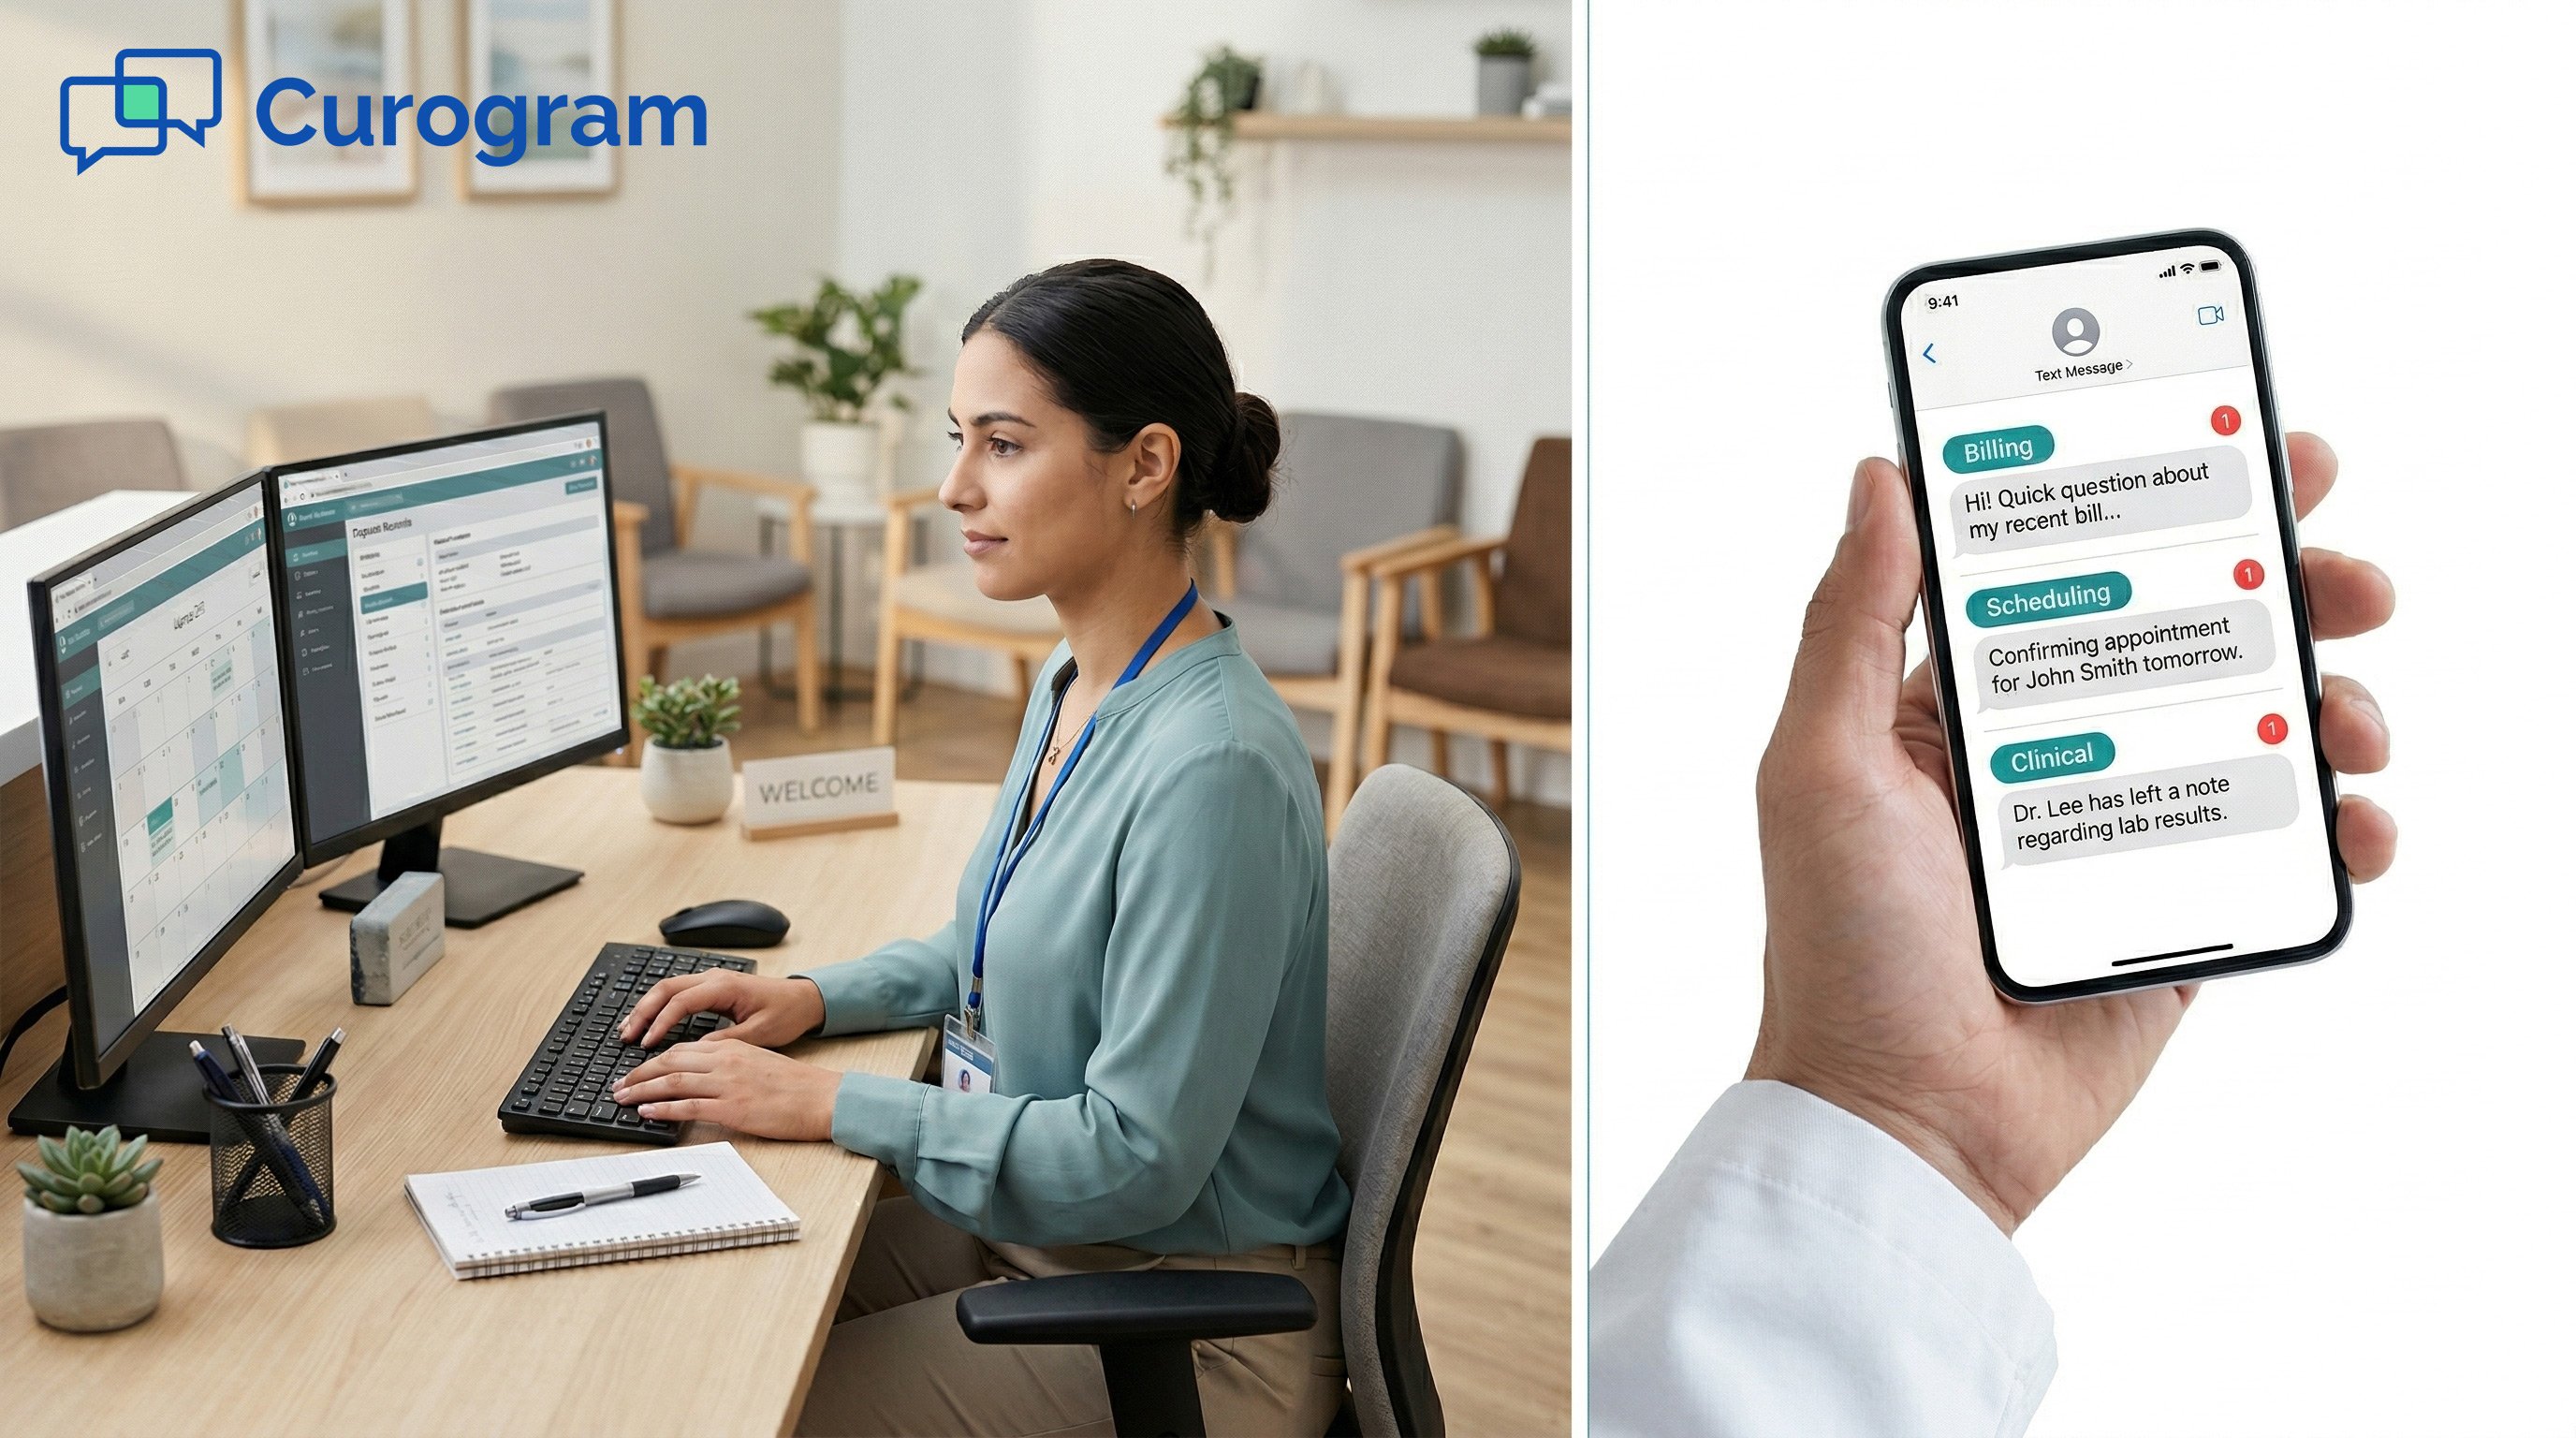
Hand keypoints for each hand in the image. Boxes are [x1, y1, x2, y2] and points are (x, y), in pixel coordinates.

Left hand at [612, 1034, 841, 1139]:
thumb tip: (702, 1078)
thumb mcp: (759, 1061)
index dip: (653, 1059)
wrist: (822, 1097)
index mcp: (732, 1047)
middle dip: (639, 1074)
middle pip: (669, 1062)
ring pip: (672, 1082)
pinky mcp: (731, 1108)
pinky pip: (687, 1106)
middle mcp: (725, 1061)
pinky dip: (663, 1108)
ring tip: (623, 1098)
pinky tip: (647, 1111)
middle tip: (619, 1085)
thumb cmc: (796, 1084)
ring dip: (642, 1090)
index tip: (637, 1071)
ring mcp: (727, 1084)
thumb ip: (729, 1064)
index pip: (682, 1049)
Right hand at [620, 971, 825, 1047]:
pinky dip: (659, 1005)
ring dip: (646, 1007)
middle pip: (665, 988)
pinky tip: (648, 1022)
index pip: (680, 1001)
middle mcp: (714, 978)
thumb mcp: (759, 1033)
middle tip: (625, 1036)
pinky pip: (677, 991)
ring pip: (668, 987)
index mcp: (724, 986)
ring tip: (627, 1029)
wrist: (804, 999)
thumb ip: (726, 1041)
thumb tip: (695, 1052)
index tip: (646, 1043)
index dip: (660, 1022)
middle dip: (642, 1012)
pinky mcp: (711, 986)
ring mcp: (711, 979)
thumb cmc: (786, 1014)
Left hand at [1746, 433, 2395, 1232]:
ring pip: (2255, 734)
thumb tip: (1876, 476)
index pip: (2074, 574)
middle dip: (2285, 590)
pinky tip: (2360, 822)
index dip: (2165, 506)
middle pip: (2188, 638)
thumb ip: (1851, 619)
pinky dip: (2341, 831)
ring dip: (2330, 703)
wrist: (1906, 1120)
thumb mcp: (1821, 763)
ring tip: (2352, 716)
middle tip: (2349, 574)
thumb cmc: (1840, 946)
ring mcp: (2120, 836)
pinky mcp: (2178, 917)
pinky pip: (2281, 855)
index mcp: (1956, 709)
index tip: (2253, 451)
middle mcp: (2046, 757)